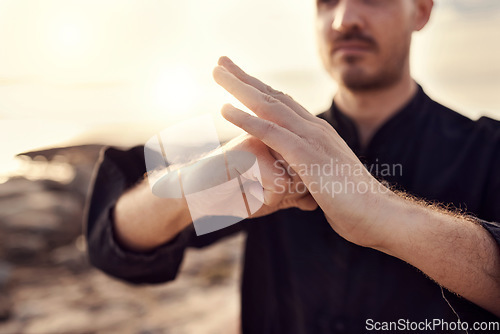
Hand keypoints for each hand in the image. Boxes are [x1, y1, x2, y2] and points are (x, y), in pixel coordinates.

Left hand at [213, 56, 390, 247]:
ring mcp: (311, 140)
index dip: (259, 88)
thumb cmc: (353, 202)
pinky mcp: (307, 156)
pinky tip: (225, 109)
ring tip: (217, 72)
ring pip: (269, 106)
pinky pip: (271, 133)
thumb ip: (313, 170)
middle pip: (273, 96)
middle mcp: (314, 129)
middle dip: (245, 78)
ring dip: (240, 88)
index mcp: (318, 133)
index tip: (239, 77)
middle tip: (221, 61)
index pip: (283, 104)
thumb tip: (303, 174)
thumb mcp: (327, 179)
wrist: (379, 215)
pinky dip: (247, 119)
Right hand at [217, 133, 317, 217]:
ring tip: (252, 187)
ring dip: (276, 195)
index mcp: (283, 138)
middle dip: (289, 193)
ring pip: (296, 177)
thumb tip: (313, 202)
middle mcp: (276, 133)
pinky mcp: (252, 148)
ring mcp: (263, 137)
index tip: (269, 188)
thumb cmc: (236, 195)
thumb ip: (295, 196)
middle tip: (259, 189)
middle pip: (307, 172)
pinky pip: (279, 183)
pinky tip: (246, 188)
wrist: (201, 200)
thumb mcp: (272, 198)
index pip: (312, 168)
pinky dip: (265, 196)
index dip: (297, 190)